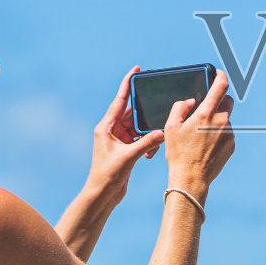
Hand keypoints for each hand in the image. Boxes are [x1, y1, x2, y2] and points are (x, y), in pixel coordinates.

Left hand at [84, 67, 165, 203]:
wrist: (102, 195)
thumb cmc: (107, 175)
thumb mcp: (129, 157)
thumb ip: (147, 143)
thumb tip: (163, 131)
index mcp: (106, 127)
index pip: (120, 100)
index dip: (127, 84)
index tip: (136, 70)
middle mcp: (111, 130)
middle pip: (132, 113)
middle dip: (145, 113)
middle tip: (157, 108)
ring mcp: (118, 139)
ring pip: (138, 127)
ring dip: (148, 132)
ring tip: (155, 140)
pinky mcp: (125, 149)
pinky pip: (140, 139)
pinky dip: (148, 143)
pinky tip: (151, 154)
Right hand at [163, 69, 234, 197]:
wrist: (191, 178)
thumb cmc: (178, 153)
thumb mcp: (171, 127)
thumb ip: (180, 108)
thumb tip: (190, 101)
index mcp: (206, 114)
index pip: (221, 86)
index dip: (221, 76)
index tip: (218, 73)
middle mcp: (222, 122)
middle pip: (227, 101)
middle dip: (219, 101)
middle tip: (206, 108)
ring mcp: (229, 134)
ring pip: (226, 119)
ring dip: (216, 120)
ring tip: (201, 135)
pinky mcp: (232, 145)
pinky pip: (227, 133)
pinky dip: (219, 133)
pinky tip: (206, 144)